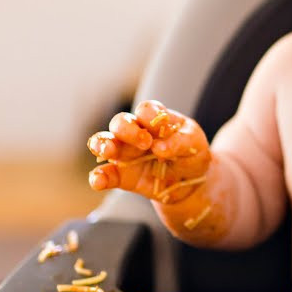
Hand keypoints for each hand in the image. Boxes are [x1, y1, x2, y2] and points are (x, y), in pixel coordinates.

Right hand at [87, 100, 211, 203]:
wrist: (191, 182)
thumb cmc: (191, 154)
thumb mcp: (194, 144)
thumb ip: (180, 142)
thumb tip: (159, 148)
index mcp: (155, 119)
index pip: (146, 110)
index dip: (149, 117)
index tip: (159, 129)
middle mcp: (136, 132)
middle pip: (121, 122)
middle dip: (127, 129)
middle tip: (144, 143)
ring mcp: (127, 154)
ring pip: (106, 142)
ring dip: (103, 144)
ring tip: (107, 151)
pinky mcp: (123, 176)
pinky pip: (106, 174)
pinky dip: (99, 177)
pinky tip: (97, 181)